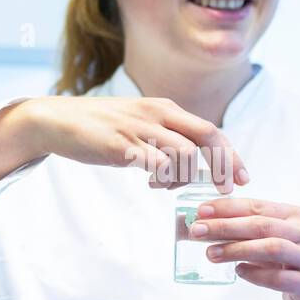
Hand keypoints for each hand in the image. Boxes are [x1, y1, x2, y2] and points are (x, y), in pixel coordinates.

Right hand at [18, 95, 249, 193]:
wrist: (56, 120)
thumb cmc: (100, 127)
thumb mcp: (140, 125)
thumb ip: (165, 139)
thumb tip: (190, 164)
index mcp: (165, 109)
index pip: (211, 130)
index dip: (231, 155)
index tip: (242, 177)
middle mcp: (157, 113)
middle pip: (207, 136)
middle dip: (225, 165)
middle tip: (228, 190)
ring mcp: (139, 128)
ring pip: (184, 153)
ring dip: (185, 176)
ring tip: (168, 186)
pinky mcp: (121, 144)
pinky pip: (156, 163)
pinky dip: (163, 178)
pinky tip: (153, 183)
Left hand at [190, 197, 299, 299]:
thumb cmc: (290, 261)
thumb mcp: (272, 239)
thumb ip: (246, 232)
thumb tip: (205, 225)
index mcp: (294, 215)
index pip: (257, 206)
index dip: (228, 207)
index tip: (201, 211)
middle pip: (261, 225)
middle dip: (226, 226)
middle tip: (197, 231)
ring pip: (271, 248)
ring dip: (237, 249)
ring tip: (212, 253)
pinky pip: (279, 278)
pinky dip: (256, 274)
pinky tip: (239, 272)